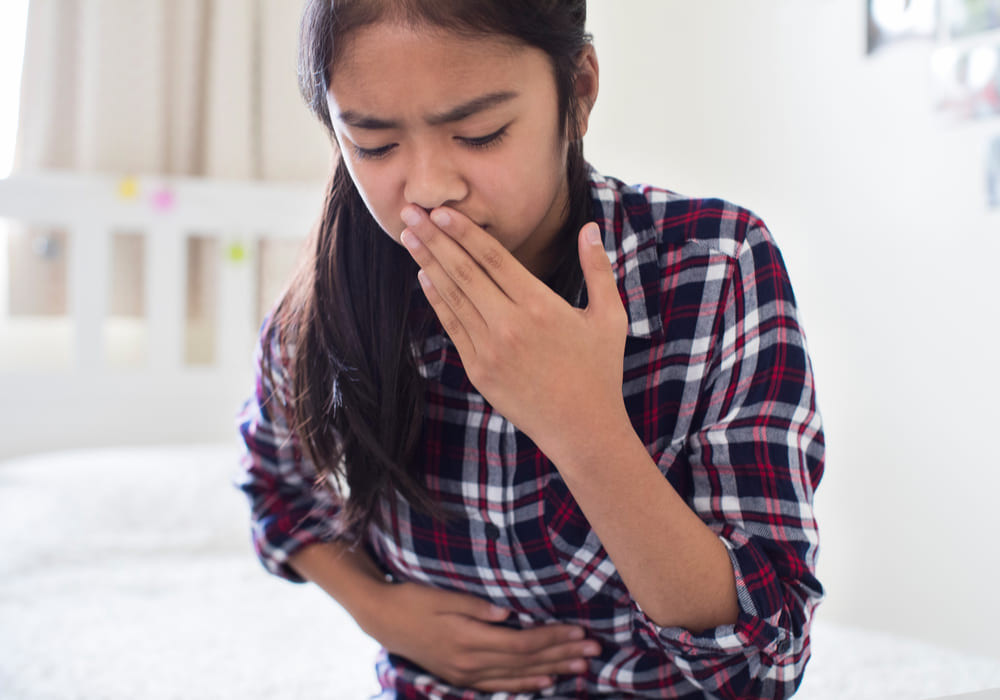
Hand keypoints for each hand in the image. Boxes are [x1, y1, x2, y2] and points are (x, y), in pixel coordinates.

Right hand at [363, 581, 600, 691]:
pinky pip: (500, 684)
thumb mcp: (441, 596)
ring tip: (580, 667)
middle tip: (593, 650)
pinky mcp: (461, 676)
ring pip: (517, 675)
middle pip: (525, 661)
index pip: (521, 642)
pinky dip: (525, 683)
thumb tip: (508, 613)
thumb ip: (475, 606)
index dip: (552, 638)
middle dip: (562, 654)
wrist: (382, 618)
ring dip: (552, 671)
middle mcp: (470, 662)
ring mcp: (465, 673)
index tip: (578, 630)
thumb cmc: (413, 599)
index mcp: (468, 639)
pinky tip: (545, 681)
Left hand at [399, 206, 630, 468]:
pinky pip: (452, 327)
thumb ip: (598, 270)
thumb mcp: (610, 317)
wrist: (582, 429)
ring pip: (453, 297)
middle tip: (410, 212)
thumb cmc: (600, 370)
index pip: (494, 259)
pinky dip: (436, 300)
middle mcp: (511, 326)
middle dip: (434, 239)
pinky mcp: (479, 371)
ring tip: (408, 236)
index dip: (465, 232)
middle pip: (464, 272)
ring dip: (428, 263)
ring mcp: (490, 350)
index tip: (442, 211)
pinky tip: (424, 276)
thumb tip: (590, 228)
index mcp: (542, 307)